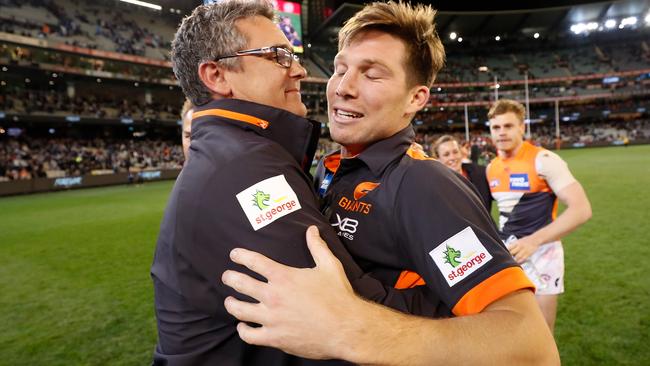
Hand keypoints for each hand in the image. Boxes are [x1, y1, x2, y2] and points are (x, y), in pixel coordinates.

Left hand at [222, 226, 360, 359]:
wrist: (346, 328)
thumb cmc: (339, 297)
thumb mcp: (329, 266)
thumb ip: (317, 246)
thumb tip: (312, 230)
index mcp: (283, 277)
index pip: (254, 261)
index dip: (240, 256)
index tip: (234, 254)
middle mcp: (273, 296)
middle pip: (240, 283)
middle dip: (230, 277)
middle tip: (226, 276)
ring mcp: (271, 318)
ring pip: (239, 310)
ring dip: (231, 304)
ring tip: (230, 301)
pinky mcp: (274, 338)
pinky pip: (249, 335)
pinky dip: (243, 330)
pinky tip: (243, 327)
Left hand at [508, 235, 540, 262]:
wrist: (535, 239)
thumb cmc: (526, 240)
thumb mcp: (518, 241)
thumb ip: (513, 245)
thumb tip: (507, 249)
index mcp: (516, 243)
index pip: (508, 248)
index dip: (505, 252)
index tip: (503, 255)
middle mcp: (519, 246)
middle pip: (512, 253)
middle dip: (509, 257)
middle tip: (506, 260)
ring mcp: (524, 250)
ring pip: (517, 257)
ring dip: (514, 260)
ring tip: (511, 263)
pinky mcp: (528, 254)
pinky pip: (523, 259)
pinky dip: (520, 262)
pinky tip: (517, 264)